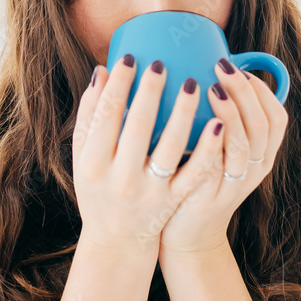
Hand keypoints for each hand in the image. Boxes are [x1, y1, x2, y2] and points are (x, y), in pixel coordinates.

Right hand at [72, 54, 224, 253]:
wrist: (117, 241)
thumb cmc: (98, 189)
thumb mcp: (83, 157)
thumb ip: (90, 115)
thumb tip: (103, 70)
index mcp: (93, 164)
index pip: (105, 117)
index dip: (118, 86)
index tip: (130, 59)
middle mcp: (121, 178)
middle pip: (137, 128)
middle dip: (149, 92)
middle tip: (161, 63)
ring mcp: (150, 191)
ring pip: (170, 147)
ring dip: (183, 113)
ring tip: (193, 84)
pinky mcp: (174, 200)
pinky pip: (195, 173)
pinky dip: (207, 149)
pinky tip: (217, 123)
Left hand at [157, 58, 288, 257]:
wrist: (186, 236)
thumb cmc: (199, 182)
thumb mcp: (220, 152)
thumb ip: (222, 120)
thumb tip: (206, 71)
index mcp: (261, 157)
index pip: (277, 118)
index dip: (262, 90)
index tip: (240, 68)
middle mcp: (253, 171)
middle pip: (261, 125)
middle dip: (244, 90)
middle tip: (221, 66)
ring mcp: (232, 186)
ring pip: (242, 145)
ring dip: (230, 111)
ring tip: (210, 87)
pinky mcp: (208, 198)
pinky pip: (214, 167)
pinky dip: (212, 143)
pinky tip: (202, 124)